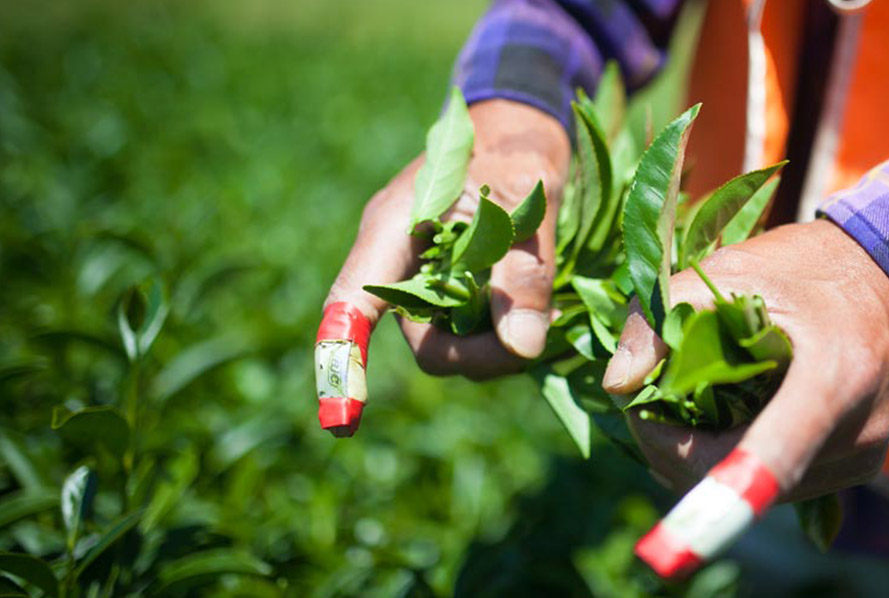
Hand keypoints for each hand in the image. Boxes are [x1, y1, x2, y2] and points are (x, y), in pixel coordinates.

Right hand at [324, 99, 569, 378]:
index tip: (341, 423)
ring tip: (546, 313)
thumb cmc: (518, 148)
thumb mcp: (527, 202)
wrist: (523, 126)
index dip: (346, 364)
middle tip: (539, 336)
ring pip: (454, 343)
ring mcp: (427, 279)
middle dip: (479, 352)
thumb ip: (522, 273)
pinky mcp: (457, 291)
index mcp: (393, 230)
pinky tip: (539, 314)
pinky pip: (473, 332)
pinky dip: (506, 333)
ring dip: (499, 343)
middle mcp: (400, 262)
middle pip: (425, 341)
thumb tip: (524, 349)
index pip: (354, 305)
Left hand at [602, 220, 888, 500]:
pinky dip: (733, 460)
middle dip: (675, 448)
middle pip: (739, 481)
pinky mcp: (856, 469)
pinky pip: (773, 484)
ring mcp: (860, 459)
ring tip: (680, 406)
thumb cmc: (808, 267)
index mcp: (834, 380)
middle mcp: (855, 434)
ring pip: (751, 492)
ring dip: (700, 458)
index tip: (644, 427)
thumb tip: (618, 383)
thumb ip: (665, 317)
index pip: (764, 462)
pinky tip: (721, 419)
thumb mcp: (732, 271)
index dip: (693, 469)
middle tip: (645, 401)